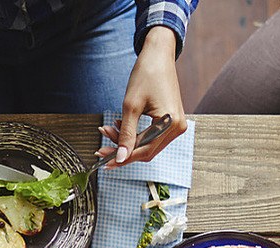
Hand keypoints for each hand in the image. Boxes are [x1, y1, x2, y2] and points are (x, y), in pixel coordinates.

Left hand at [101, 27, 185, 166]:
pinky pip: (152, 136)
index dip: (123, 158)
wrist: (158, 55)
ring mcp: (176, 125)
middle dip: (123, 149)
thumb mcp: (130, 106)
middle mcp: (177, 127)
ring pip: (148, 145)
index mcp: (170, 123)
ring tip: (109, 129)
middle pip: (146, 151)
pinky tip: (120, 125)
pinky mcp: (171, 121)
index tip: (104, 161)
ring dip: (127, 141)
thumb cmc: (146, 74)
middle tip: (102, 146)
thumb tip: (120, 158)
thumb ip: (125, 134)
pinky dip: (135, 134)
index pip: (144, 151)